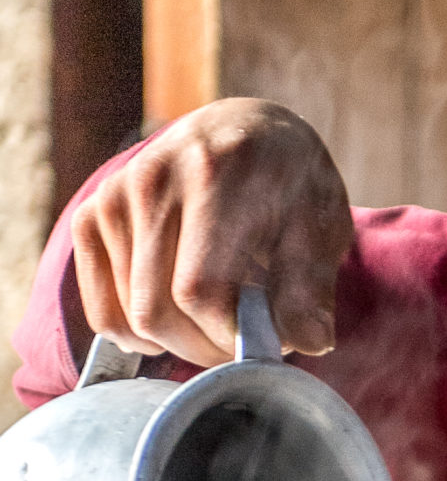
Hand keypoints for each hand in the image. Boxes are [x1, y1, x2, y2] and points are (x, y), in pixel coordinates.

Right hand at [71, 99, 351, 369]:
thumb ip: (310, 286)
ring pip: (130, 318)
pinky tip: (177, 324)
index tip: (269, 343)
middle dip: (205, 349)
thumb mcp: (320, 225)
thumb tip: (311, 342)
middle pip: (156, 311)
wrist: (246, 131)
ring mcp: (114, 197)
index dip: (232, 337)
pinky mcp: (91, 216)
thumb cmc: (290, 184)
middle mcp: (153, 179)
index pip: (199, 291)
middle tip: (244, 343)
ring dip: (180, 343)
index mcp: (214, 173)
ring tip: (221, 321)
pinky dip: (138, 336)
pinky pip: (102, 310)